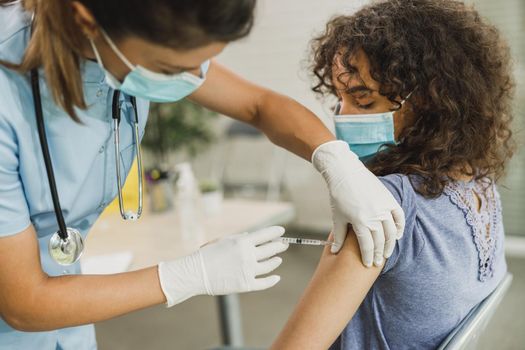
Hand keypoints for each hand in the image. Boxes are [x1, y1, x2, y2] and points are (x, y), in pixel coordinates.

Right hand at [157, 226, 288, 306]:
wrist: (196, 273)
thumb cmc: (207, 254)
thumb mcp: (223, 240)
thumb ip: (240, 238)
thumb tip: (252, 237)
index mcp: (242, 242)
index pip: (265, 234)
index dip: (275, 232)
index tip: (281, 231)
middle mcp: (248, 255)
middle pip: (270, 249)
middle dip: (279, 245)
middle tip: (284, 244)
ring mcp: (248, 271)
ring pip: (269, 265)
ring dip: (276, 261)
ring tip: (279, 259)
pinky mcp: (246, 285)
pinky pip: (264, 283)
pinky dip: (272, 280)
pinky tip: (277, 277)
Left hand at [312, 141, 403, 265]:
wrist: (345, 173)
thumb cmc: (339, 195)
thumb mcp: (337, 217)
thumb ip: (338, 236)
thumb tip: (334, 251)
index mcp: (360, 222)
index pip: (367, 245)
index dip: (368, 257)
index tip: (368, 264)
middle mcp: (374, 216)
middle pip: (380, 241)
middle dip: (380, 254)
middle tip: (379, 263)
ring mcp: (383, 207)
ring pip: (391, 232)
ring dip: (390, 244)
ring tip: (387, 253)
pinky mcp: (389, 199)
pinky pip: (399, 216)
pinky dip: (400, 227)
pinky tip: (397, 235)